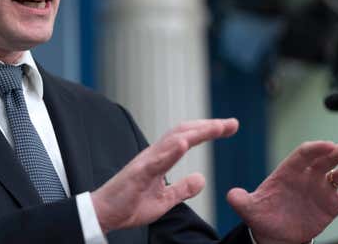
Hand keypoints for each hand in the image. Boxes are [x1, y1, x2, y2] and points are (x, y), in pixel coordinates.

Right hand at [91, 118, 238, 232]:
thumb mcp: (165, 199)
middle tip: (232, 124)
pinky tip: (185, 144)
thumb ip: (183, 188)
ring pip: (173, 140)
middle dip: (209, 126)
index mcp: (161, 159)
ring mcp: (145, 162)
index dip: (209, 130)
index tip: (230, 126)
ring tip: (216, 128)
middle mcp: (154, 154)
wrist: (105, 214)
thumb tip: (202, 178)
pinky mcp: (137, 174)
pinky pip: (156, 160)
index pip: (188, 138)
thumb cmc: (130, 204)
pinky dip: (171, 151)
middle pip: (184, 132)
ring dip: (196, 133)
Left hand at [227, 139, 337, 243]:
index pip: (303, 155)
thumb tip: (231, 195)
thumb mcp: (249, 209)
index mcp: (288, 172)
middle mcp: (308, 176)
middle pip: (327, 159)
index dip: (315, 149)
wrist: (274, 234)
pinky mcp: (333, 204)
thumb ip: (241, 201)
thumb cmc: (262, 216)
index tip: (329, 145)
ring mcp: (322, 188)